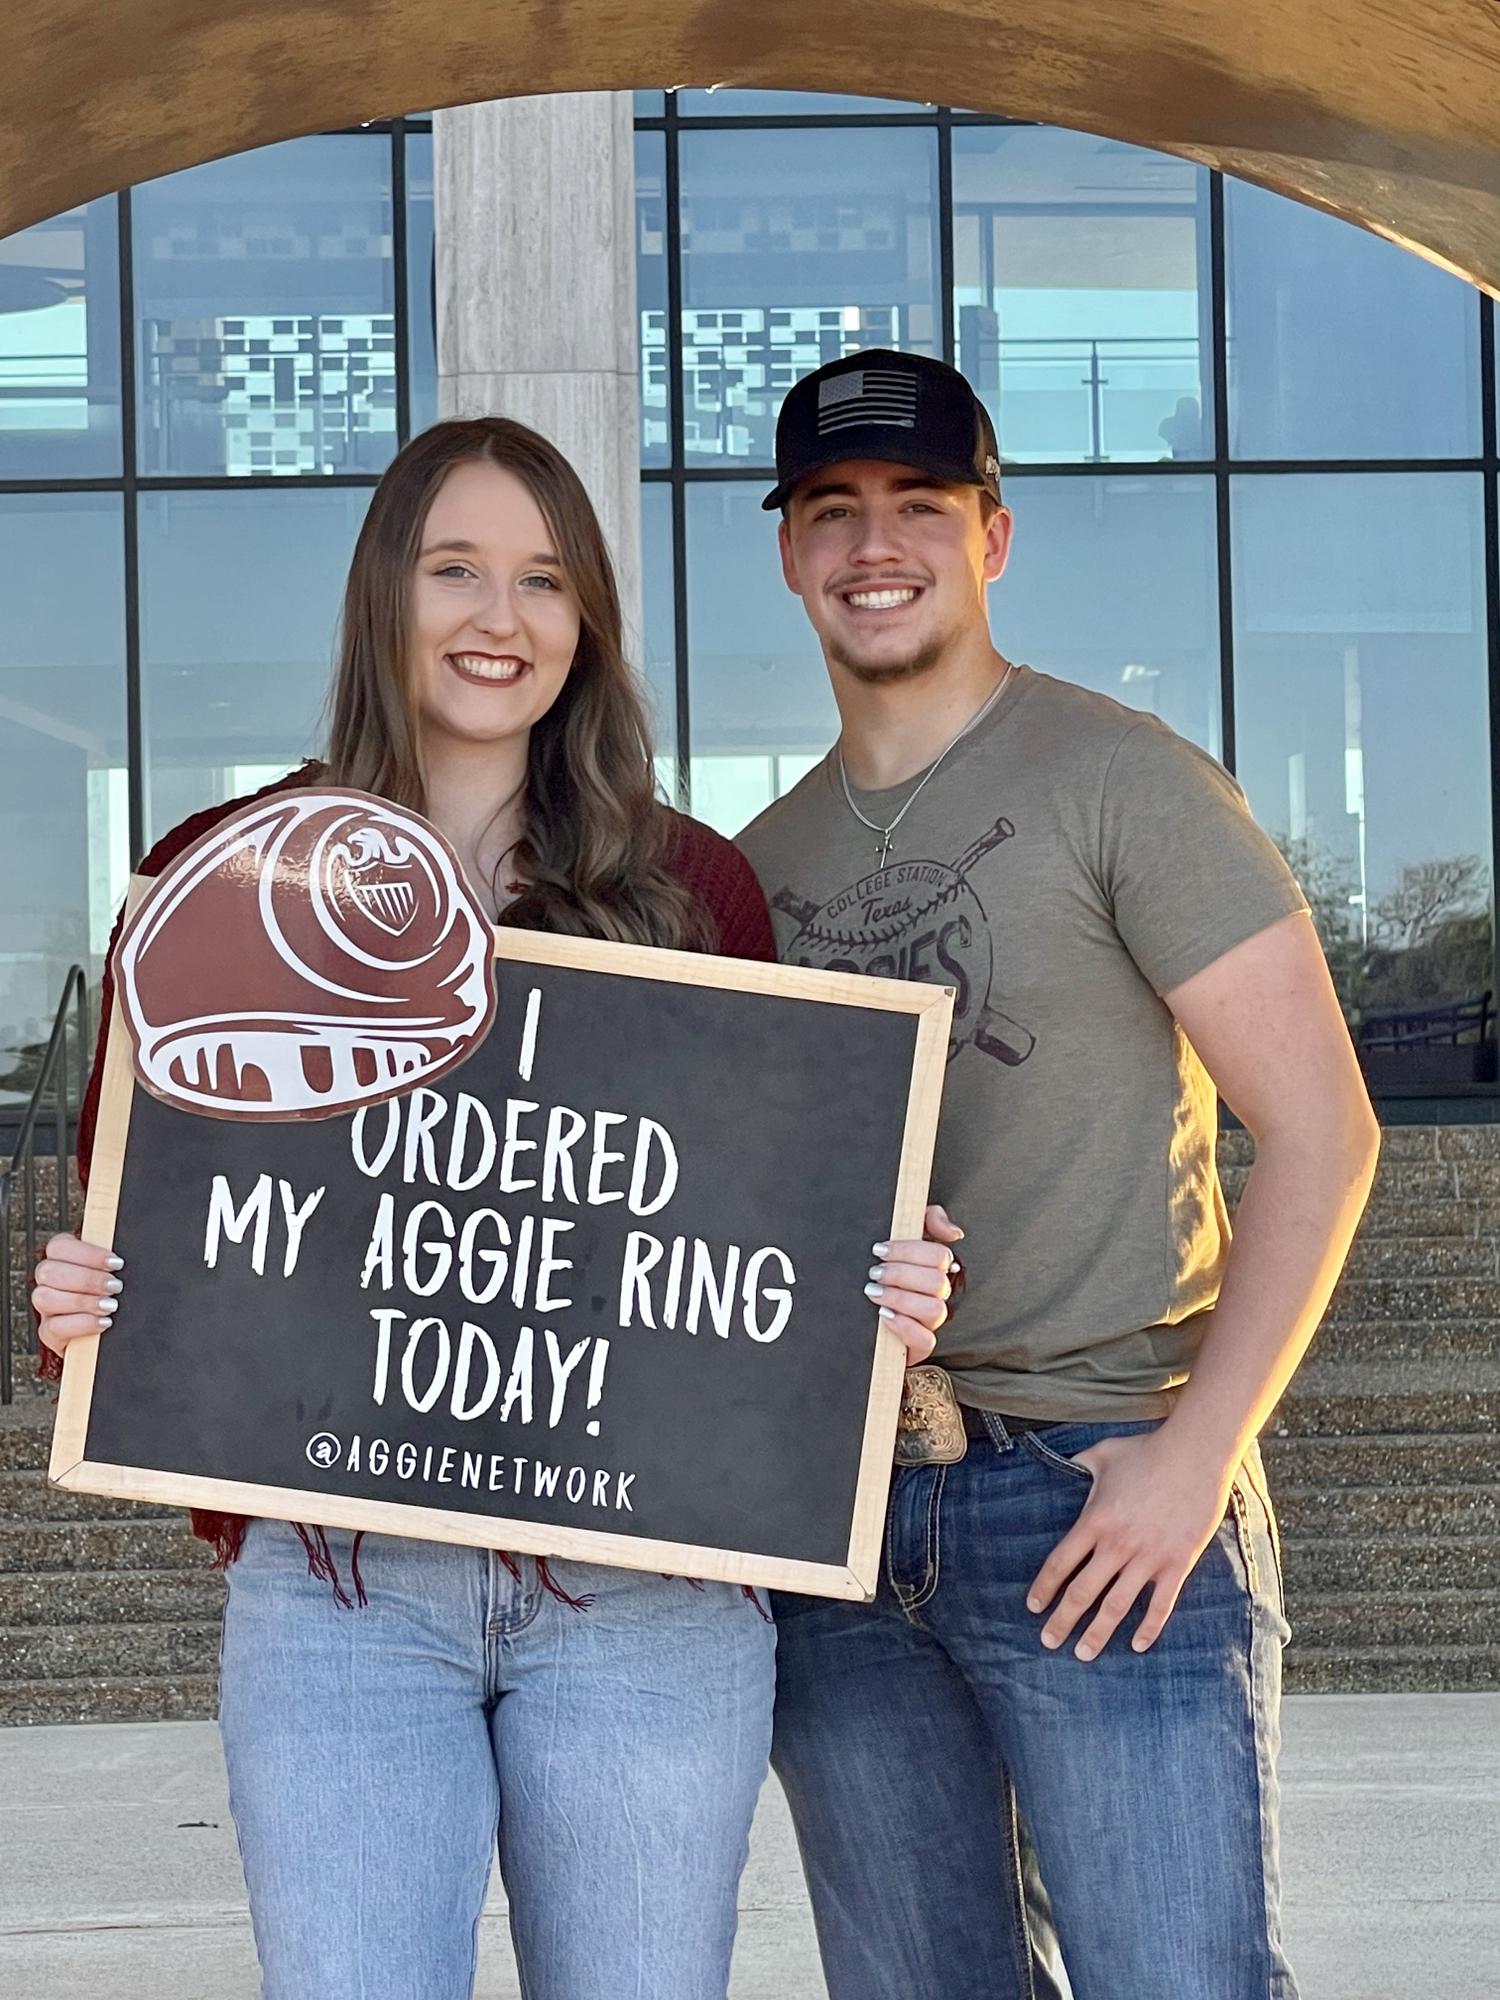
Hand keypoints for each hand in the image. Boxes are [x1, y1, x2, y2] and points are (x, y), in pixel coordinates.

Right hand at [32, 1232, 123, 1359]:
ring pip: (45, 1298)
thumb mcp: (115, 1273)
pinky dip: (81, 1324)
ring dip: (82, 1301)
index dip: (87, 1254)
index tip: (116, 1263)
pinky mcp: (49, 1333)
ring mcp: (45, 1308)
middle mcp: (48, 1282)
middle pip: (48, 1271)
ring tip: (111, 1306)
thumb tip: (120, 1259)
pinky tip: (104, 1322)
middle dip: (87, 1279)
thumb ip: (112, 1262)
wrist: (116, 1331)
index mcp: (62, 1259)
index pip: (59, 1246)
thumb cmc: (117, 1294)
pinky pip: (54, 1327)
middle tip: (116, 1286)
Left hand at [867, 1203, 964, 1366]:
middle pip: (937, 1282)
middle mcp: (937, 1295)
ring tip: (873, 1292)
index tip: (879, 1250)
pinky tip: (883, 1315)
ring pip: (935, 1310)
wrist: (853, 1312)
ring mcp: (929, 1322)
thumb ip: (928, 1220)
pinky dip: (905, 1327)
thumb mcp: (899, 1237)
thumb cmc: (883, 1269)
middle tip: (874, 1272)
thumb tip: (954, 1233)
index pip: (940, 1255)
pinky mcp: (919, 1346)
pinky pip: (926, 1341)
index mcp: (934, 1268)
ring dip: (901, 1299)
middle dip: (901, 1274)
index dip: (910, 1251)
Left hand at [1027, 1426, 1236, 1659]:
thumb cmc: (1147, 1451)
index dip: (1044, 1588)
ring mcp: (1149, 1556)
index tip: (1033, 1607)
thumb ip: (1079, 1464)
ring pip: (1117, 1605)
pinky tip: (1138, 1645)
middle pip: (1083, 1592)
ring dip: (1099, 1633)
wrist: (1195, 1454)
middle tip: (1049, 1643)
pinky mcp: (1177, 1563)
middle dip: (1063, 1621)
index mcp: (1095, 1520)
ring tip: (1084, 1654)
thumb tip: (1062, 1464)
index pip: (1060, 1563)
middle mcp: (1118, 1544)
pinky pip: (1161, 1604)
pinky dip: (1149, 1627)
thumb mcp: (1103, 1454)